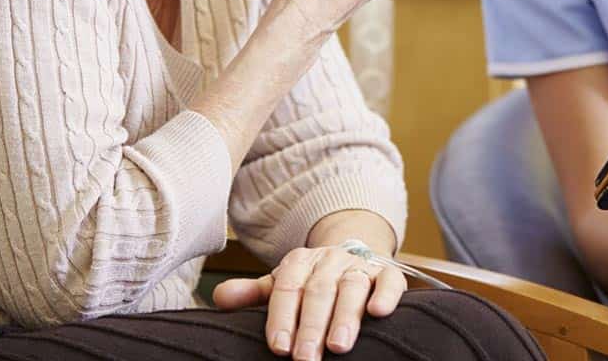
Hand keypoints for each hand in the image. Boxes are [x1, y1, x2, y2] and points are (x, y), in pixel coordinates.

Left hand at [213, 244, 405, 358]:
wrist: (353, 256)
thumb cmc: (313, 282)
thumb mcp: (282, 284)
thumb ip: (252, 293)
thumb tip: (218, 298)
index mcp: (300, 262)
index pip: (287, 288)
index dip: (282, 318)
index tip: (278, 347)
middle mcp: (330, 260)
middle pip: (319, 291)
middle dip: (311, 327)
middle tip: (305, 359)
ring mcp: (360, 265)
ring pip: (352, 287)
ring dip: (345, 316)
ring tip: (338, 346)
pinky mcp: (388, 273)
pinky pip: (389, 280)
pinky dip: (385, 295)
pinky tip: (378, 312)